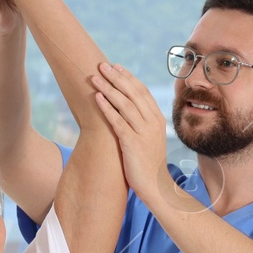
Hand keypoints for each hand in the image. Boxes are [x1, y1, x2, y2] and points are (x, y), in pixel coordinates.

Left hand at [91, 62, 176, 205]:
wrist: (156, 186)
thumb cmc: (148, 163)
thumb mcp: (149, 139)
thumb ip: (141, 123)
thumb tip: (128, 110)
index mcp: (157, 119)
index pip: (142, 91)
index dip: (128, 77)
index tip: (116, 67)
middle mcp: (152, 122)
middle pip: (133, 93)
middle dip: (116, 77)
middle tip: (102, 66)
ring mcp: (143, 132)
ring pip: (124, 104)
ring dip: (108, 88)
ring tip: (95, 77)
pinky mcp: (132, 143)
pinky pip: (117, 121)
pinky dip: (106, 108)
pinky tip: (97, 98)